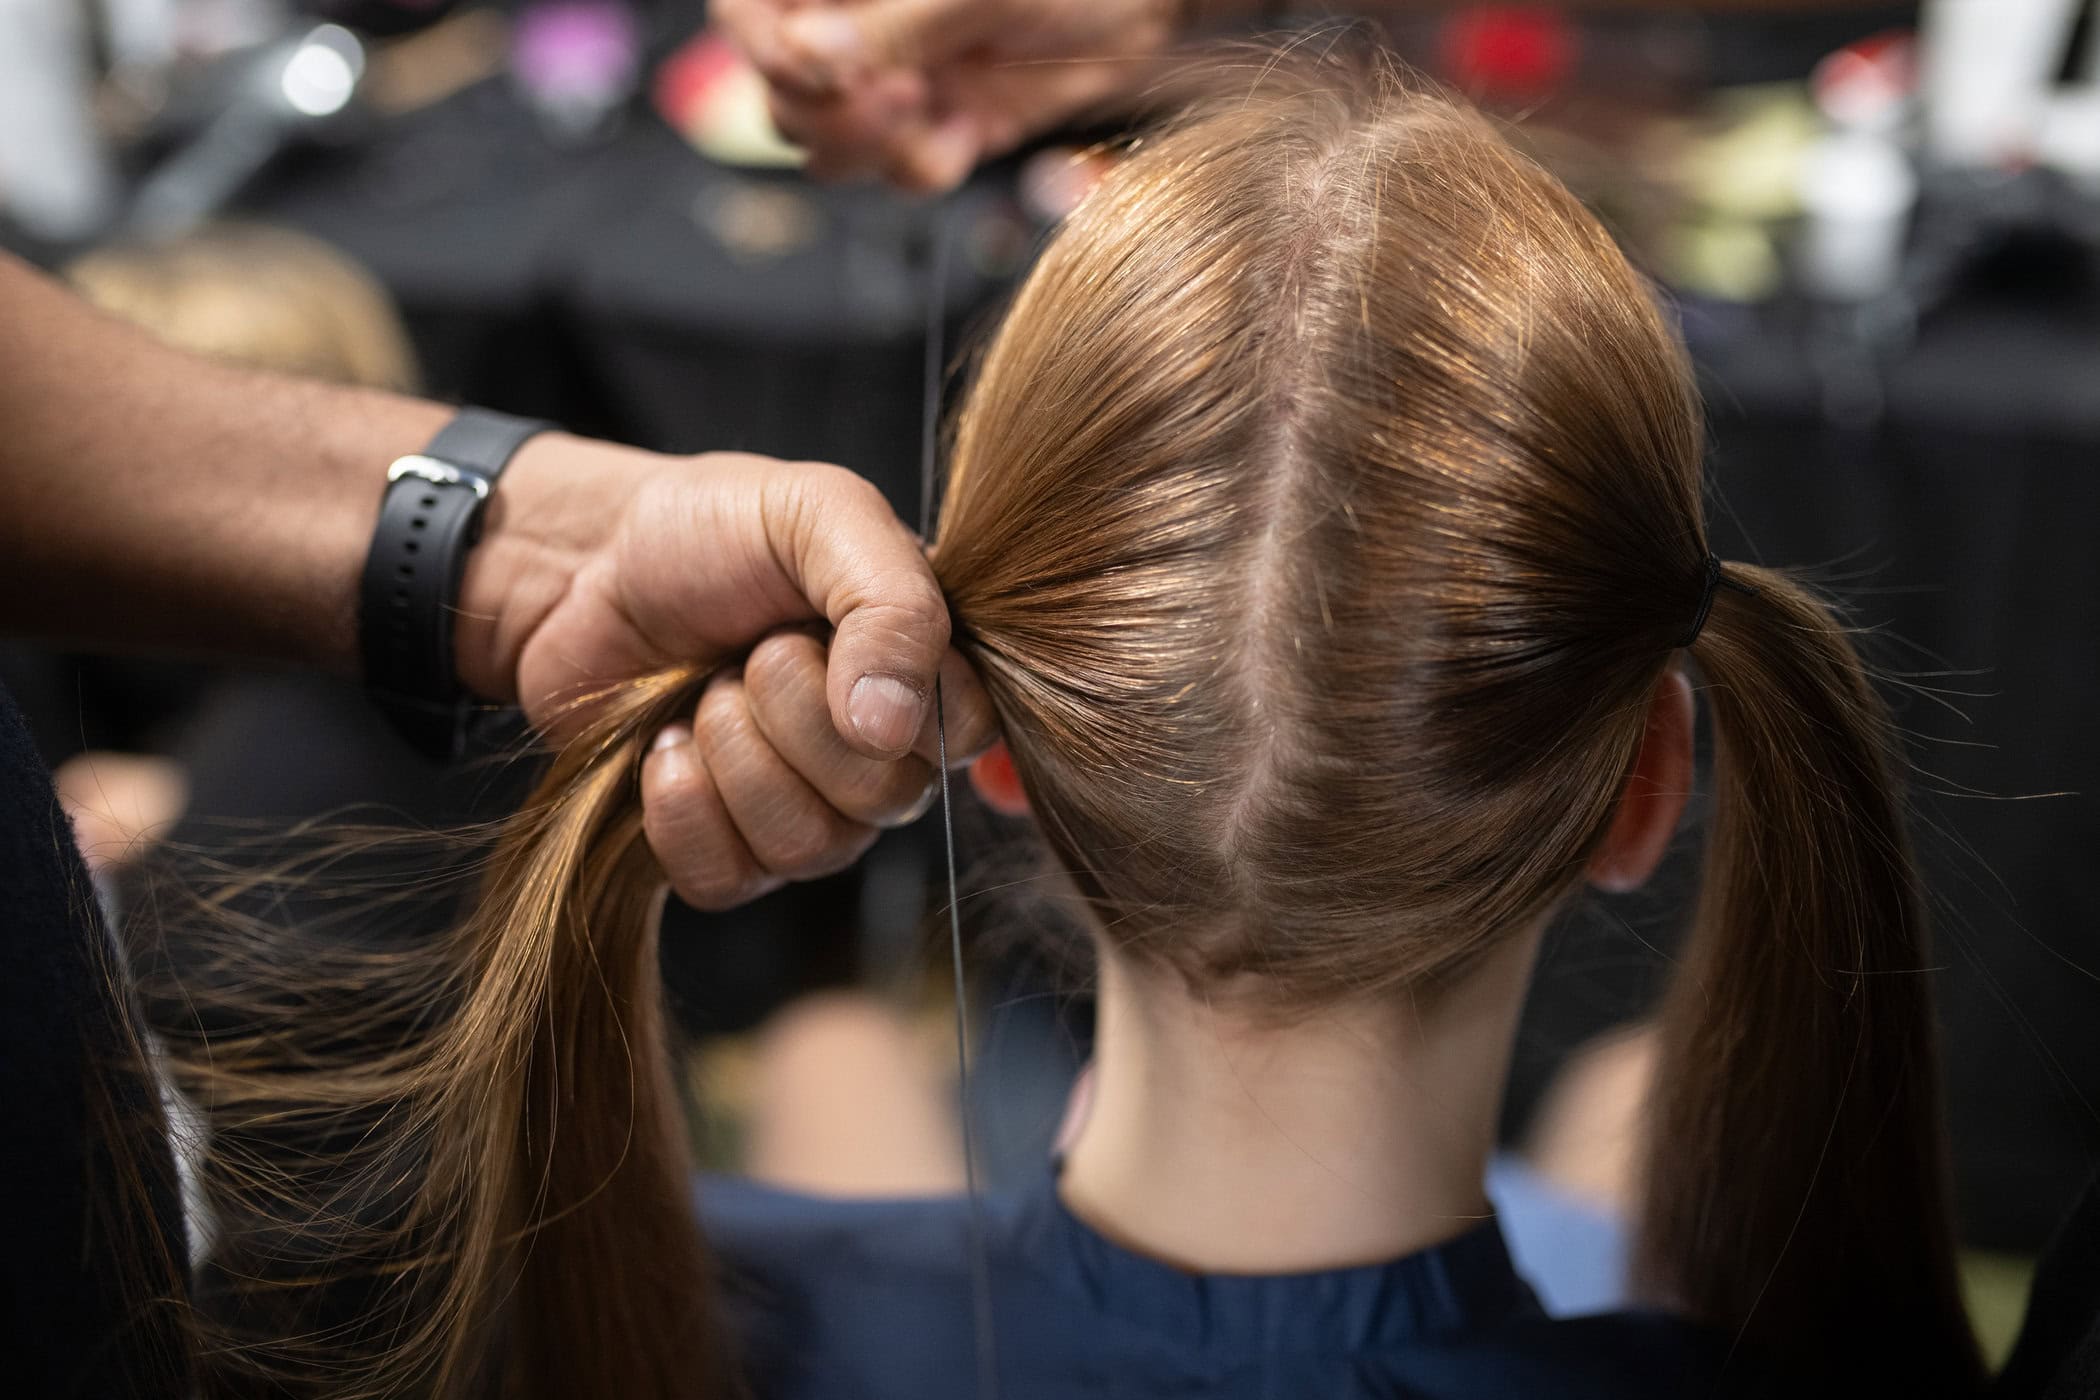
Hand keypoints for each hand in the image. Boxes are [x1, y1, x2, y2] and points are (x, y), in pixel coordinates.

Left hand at [457, 436, 996, 907]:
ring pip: (810, 847)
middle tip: (752, 652)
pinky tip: (665, 746)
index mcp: (924, 666)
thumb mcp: (818, 513)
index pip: (968, 732)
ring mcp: (807, 808)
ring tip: (705, 691)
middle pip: (887, 798)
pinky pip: (729, 880)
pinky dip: (682, 809)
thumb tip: (893, 730)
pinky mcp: (727, 851)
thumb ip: (891, 603)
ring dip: (734, 753)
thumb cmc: (710, 529)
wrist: (582, 566)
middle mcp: (882, 751)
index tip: (826, 631)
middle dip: (794, 713)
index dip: (900, 695)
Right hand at [716, 0, 1191, 191]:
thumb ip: (896, 21)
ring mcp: (894, 73)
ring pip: (826, 143)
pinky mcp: (940, 123)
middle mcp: (856, 19)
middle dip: (824, 110)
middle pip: (778, 86)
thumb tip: (809, 57)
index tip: (813, 67)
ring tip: (929, 113)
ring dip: (870, 148)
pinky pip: (896, 170)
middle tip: (894, 97)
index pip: (747, 8)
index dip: (764, 45)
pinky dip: (923, 166)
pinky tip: (965, 131)